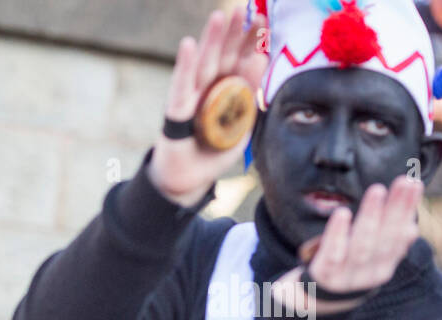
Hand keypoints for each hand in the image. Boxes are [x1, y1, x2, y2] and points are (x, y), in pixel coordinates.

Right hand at [150, 9, 266, 205]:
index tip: (265, 22)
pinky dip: (184, 65)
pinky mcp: (176, 111)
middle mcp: (211, 90)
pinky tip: (188, 45)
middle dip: (236, 34)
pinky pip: (181, 85)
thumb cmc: (214, 154)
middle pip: (226, 56)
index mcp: (230, 93)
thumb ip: (251, 105)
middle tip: (247, 9)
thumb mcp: (242, 129)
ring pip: (205, 64)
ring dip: (212, 40)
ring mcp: (193, 98)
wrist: (189, 180)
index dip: (254, 44)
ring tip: (220, 16)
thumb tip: (262, 75)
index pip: (244, 64)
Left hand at [272, 177, 423, 317]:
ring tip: (378, 190)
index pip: (399, 237)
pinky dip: (338, 234)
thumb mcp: (367, 261)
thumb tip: (411, 228)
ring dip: (371, 216)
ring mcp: (345, 278)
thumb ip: (388, 246)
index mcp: (383, 269)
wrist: (310, 302)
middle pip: (384, 240)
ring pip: (362, 245)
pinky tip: (342, 213)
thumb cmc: (343, 271)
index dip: (407, 211)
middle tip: (404, 181)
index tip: (414, 185)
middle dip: (396, 209)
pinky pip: (331, 254)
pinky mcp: (322, 276)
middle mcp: (368, 275)